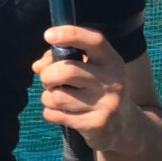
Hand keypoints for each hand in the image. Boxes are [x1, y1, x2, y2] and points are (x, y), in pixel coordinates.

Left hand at [31, 26, 130, 151]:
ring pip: (57, 96)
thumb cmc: (97, 90)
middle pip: (67, 71)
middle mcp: (112, 81)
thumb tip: (37, 66)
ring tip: (56, 98)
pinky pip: (56, 115)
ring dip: (47, 97)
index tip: (48, 35)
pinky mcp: (97, 125)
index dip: (70, 34)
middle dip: (47, 75)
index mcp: (111, 61)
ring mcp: (107, 104)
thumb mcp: (89, 70)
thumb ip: (62, 60)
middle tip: (48, 80)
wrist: (123, 125)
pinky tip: (60, 113)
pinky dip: (50, 113)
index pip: (94, 41)